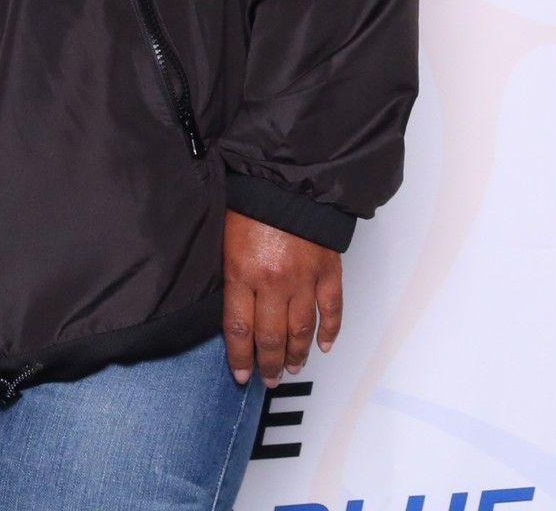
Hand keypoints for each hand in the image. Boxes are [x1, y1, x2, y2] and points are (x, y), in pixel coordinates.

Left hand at [223, 210, 343, 385]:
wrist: (287, 174)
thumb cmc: (251, 200)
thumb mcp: (223, 238)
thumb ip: (228, 276)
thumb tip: (230, 310)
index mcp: (242, 272)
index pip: (239, 330)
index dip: (240, 358)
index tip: (240, 375)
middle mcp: (274, 281)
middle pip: (271, 337)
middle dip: (268, 364)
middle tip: (268, 379)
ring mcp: (304, 278)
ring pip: (302, 330)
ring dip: (297, 355)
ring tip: (292, 369)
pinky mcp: (328, 269)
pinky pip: (332, 309)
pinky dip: (330, 331)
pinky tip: (324, 346)